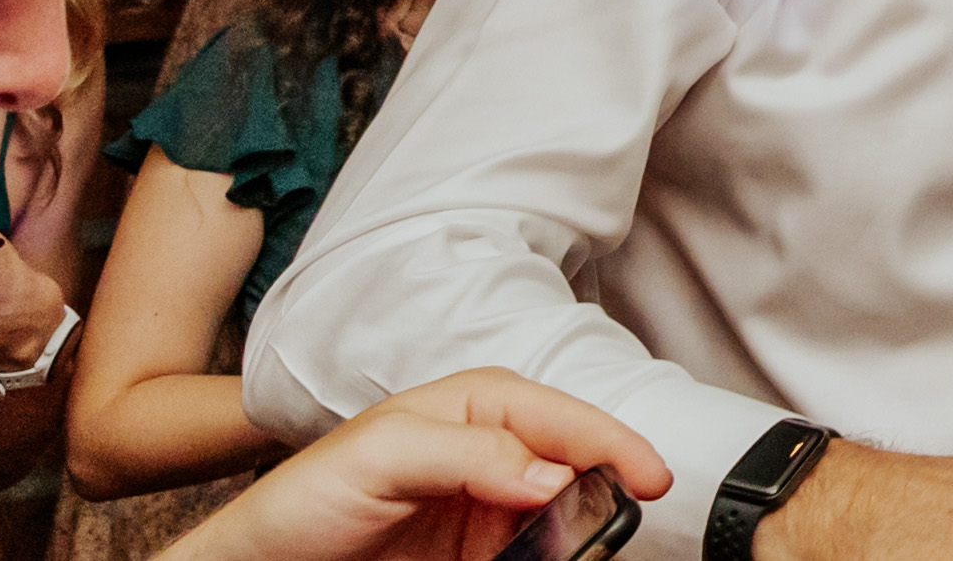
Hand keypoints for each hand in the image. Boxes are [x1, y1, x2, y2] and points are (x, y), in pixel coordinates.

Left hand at [170, 370, 666, 560]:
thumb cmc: (303, 498)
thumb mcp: (383, 455)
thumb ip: (470, 453)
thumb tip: (553, 471)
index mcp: (480, 406)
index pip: (564, 418)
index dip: (613, 443)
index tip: (648, 478)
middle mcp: (497, 453)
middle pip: (578, 466)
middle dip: (607, 490)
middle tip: (621, 525)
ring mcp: (492, 508)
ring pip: (566, 517)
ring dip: (582, 534)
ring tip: (589, 548)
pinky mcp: (483, 555)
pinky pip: (536, 555)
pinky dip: (555, 558)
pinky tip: (560, 560)